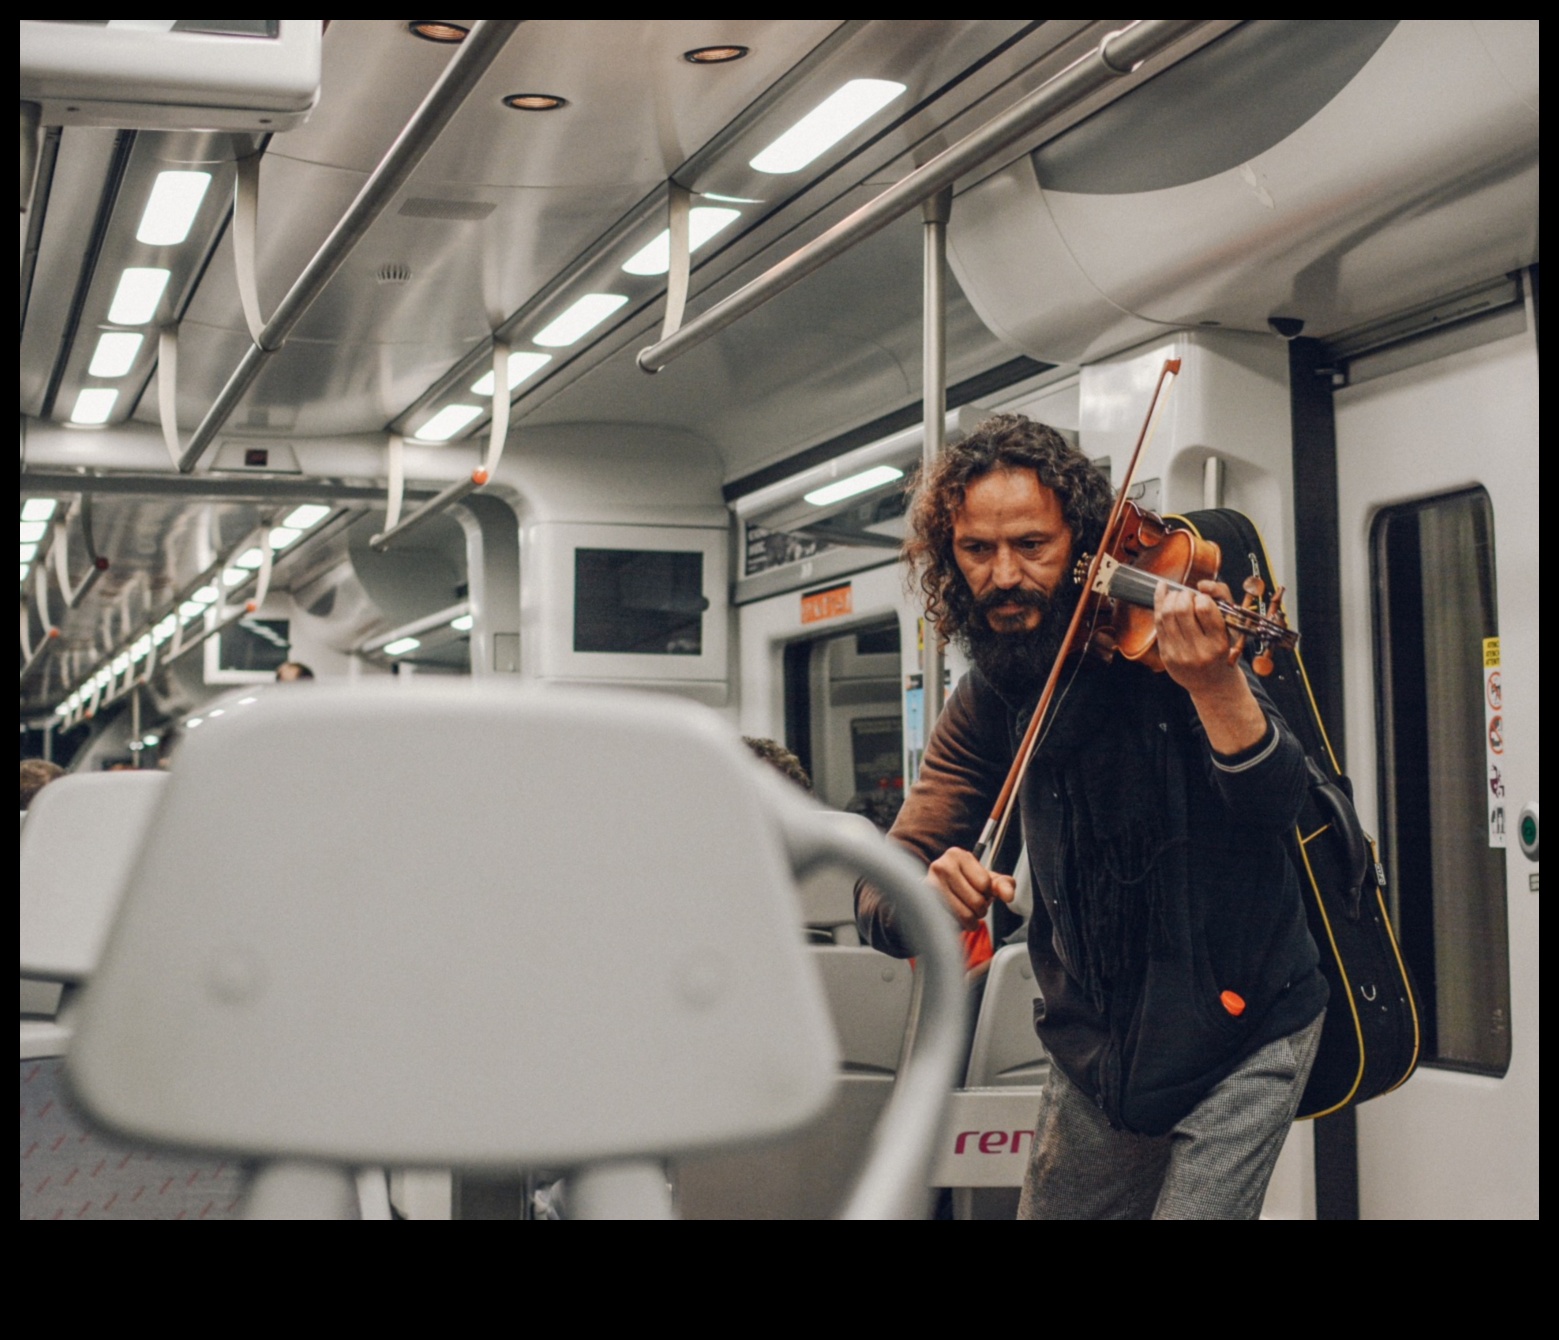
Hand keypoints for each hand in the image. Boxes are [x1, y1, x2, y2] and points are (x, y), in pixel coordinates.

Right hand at [926, 846, 1014, 930]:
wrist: (939, 889)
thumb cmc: (964, 882)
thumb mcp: (987, 878)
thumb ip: (1003, 884)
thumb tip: (1008, 896)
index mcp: (957, 855)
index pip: (985, 883)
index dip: (988, 892)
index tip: (979, 890)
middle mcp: (941, 866)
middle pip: (976, 901)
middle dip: (980, 908)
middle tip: (973, 903)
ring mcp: (930, 885)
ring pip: (965, 914)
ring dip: (971, 919)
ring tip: (965, 910)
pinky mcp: (926, 904)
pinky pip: (953, 922)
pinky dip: (959, 924)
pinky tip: (955, 915)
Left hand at [1154, 578, 1266, 753]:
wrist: (1212, 683)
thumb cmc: (1222, 648)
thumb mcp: (1231, 625)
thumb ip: (1222, 598)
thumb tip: (1202, 585)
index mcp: (1219, 642)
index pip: (1205, 608)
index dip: (1201, 597)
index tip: (1203, 599)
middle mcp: (1199, 650)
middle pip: (1181, 609)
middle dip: (1183, 595)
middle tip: (1188, 596)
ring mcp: (1180, 654)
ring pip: (1166, 615)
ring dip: (1170, 598)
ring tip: (1177, 596)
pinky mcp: (1166, 656)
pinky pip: (1158, 624)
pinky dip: (1159, 604)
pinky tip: (1163, 592)